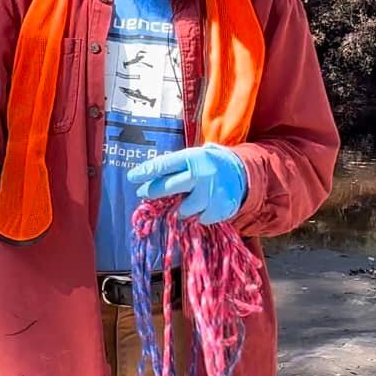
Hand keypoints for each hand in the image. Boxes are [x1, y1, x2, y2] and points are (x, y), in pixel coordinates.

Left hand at [128, 144, 247, 224]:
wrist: (243, 173)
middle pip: (168, 187)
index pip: (164, 165)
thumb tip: (148, 176)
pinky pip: (199, 218)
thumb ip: (175, 166)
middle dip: (152, 192)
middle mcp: (201, 175)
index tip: (132, 177)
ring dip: (179, 207)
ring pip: (183, 208)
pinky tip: (201, 206)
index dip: (146, 172)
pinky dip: (197, 215)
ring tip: (183, 200)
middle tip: (143, 194)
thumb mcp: (194, 157)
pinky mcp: (219, 209)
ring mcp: (211, 193)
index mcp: (193, 158)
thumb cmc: (210, 164)